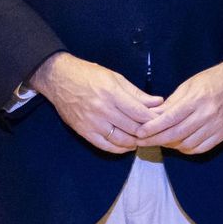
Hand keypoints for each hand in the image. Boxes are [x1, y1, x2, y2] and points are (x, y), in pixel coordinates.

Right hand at [30, 52, 162, 153]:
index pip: (139, 112)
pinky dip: (119, 149)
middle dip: (147, 132)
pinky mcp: (84, 132)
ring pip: (121, 140)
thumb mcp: (115, 77)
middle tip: (157, 132)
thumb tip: (157, 102)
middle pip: (132, 128)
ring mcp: (93, 123)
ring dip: (135, 142)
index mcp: (112, 93)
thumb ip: (136, 93)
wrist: (59, 79)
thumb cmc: (89, 74)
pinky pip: (105, 146)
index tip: (163, 120)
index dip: (153, 119)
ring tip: (143, 139)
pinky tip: (127, 146)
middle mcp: (103, 109)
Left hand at [134, 59, 222, 154]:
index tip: (140, 133)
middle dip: (156, 139)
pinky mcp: (222, 134)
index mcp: (196, 99)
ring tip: (160, 141)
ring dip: (170, 145)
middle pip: (176, 134)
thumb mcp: (187, 86)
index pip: (170, 118)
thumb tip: (151, 116)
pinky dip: (186, 149)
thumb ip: (170, 103)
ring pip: (187, 144)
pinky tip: (178, 144)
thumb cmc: (209, 81)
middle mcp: (207, 114)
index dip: (153, 128)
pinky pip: (200, 148)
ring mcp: (216, 126)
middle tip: (143, 141)